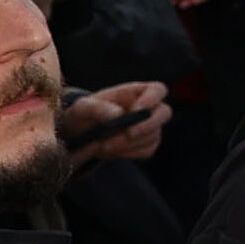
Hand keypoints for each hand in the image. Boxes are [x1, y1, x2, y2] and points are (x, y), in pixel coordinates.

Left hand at [56, 80, 170, 164]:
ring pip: (154, 136)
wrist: (79, 133)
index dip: (152, 99)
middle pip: (165, 113)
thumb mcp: (82, 107)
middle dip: (147, 126)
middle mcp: (148, 109)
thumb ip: (98, 107)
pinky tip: (111, 150)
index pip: (157, 90)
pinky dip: (128, 153)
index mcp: (136, 92)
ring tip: (104, 145)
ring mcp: (149, 127)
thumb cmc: (84, 114)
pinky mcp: (145, 144)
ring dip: (129, 144)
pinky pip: (147, 151)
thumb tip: (117, 115)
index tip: (135, 110)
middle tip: (128, 134)